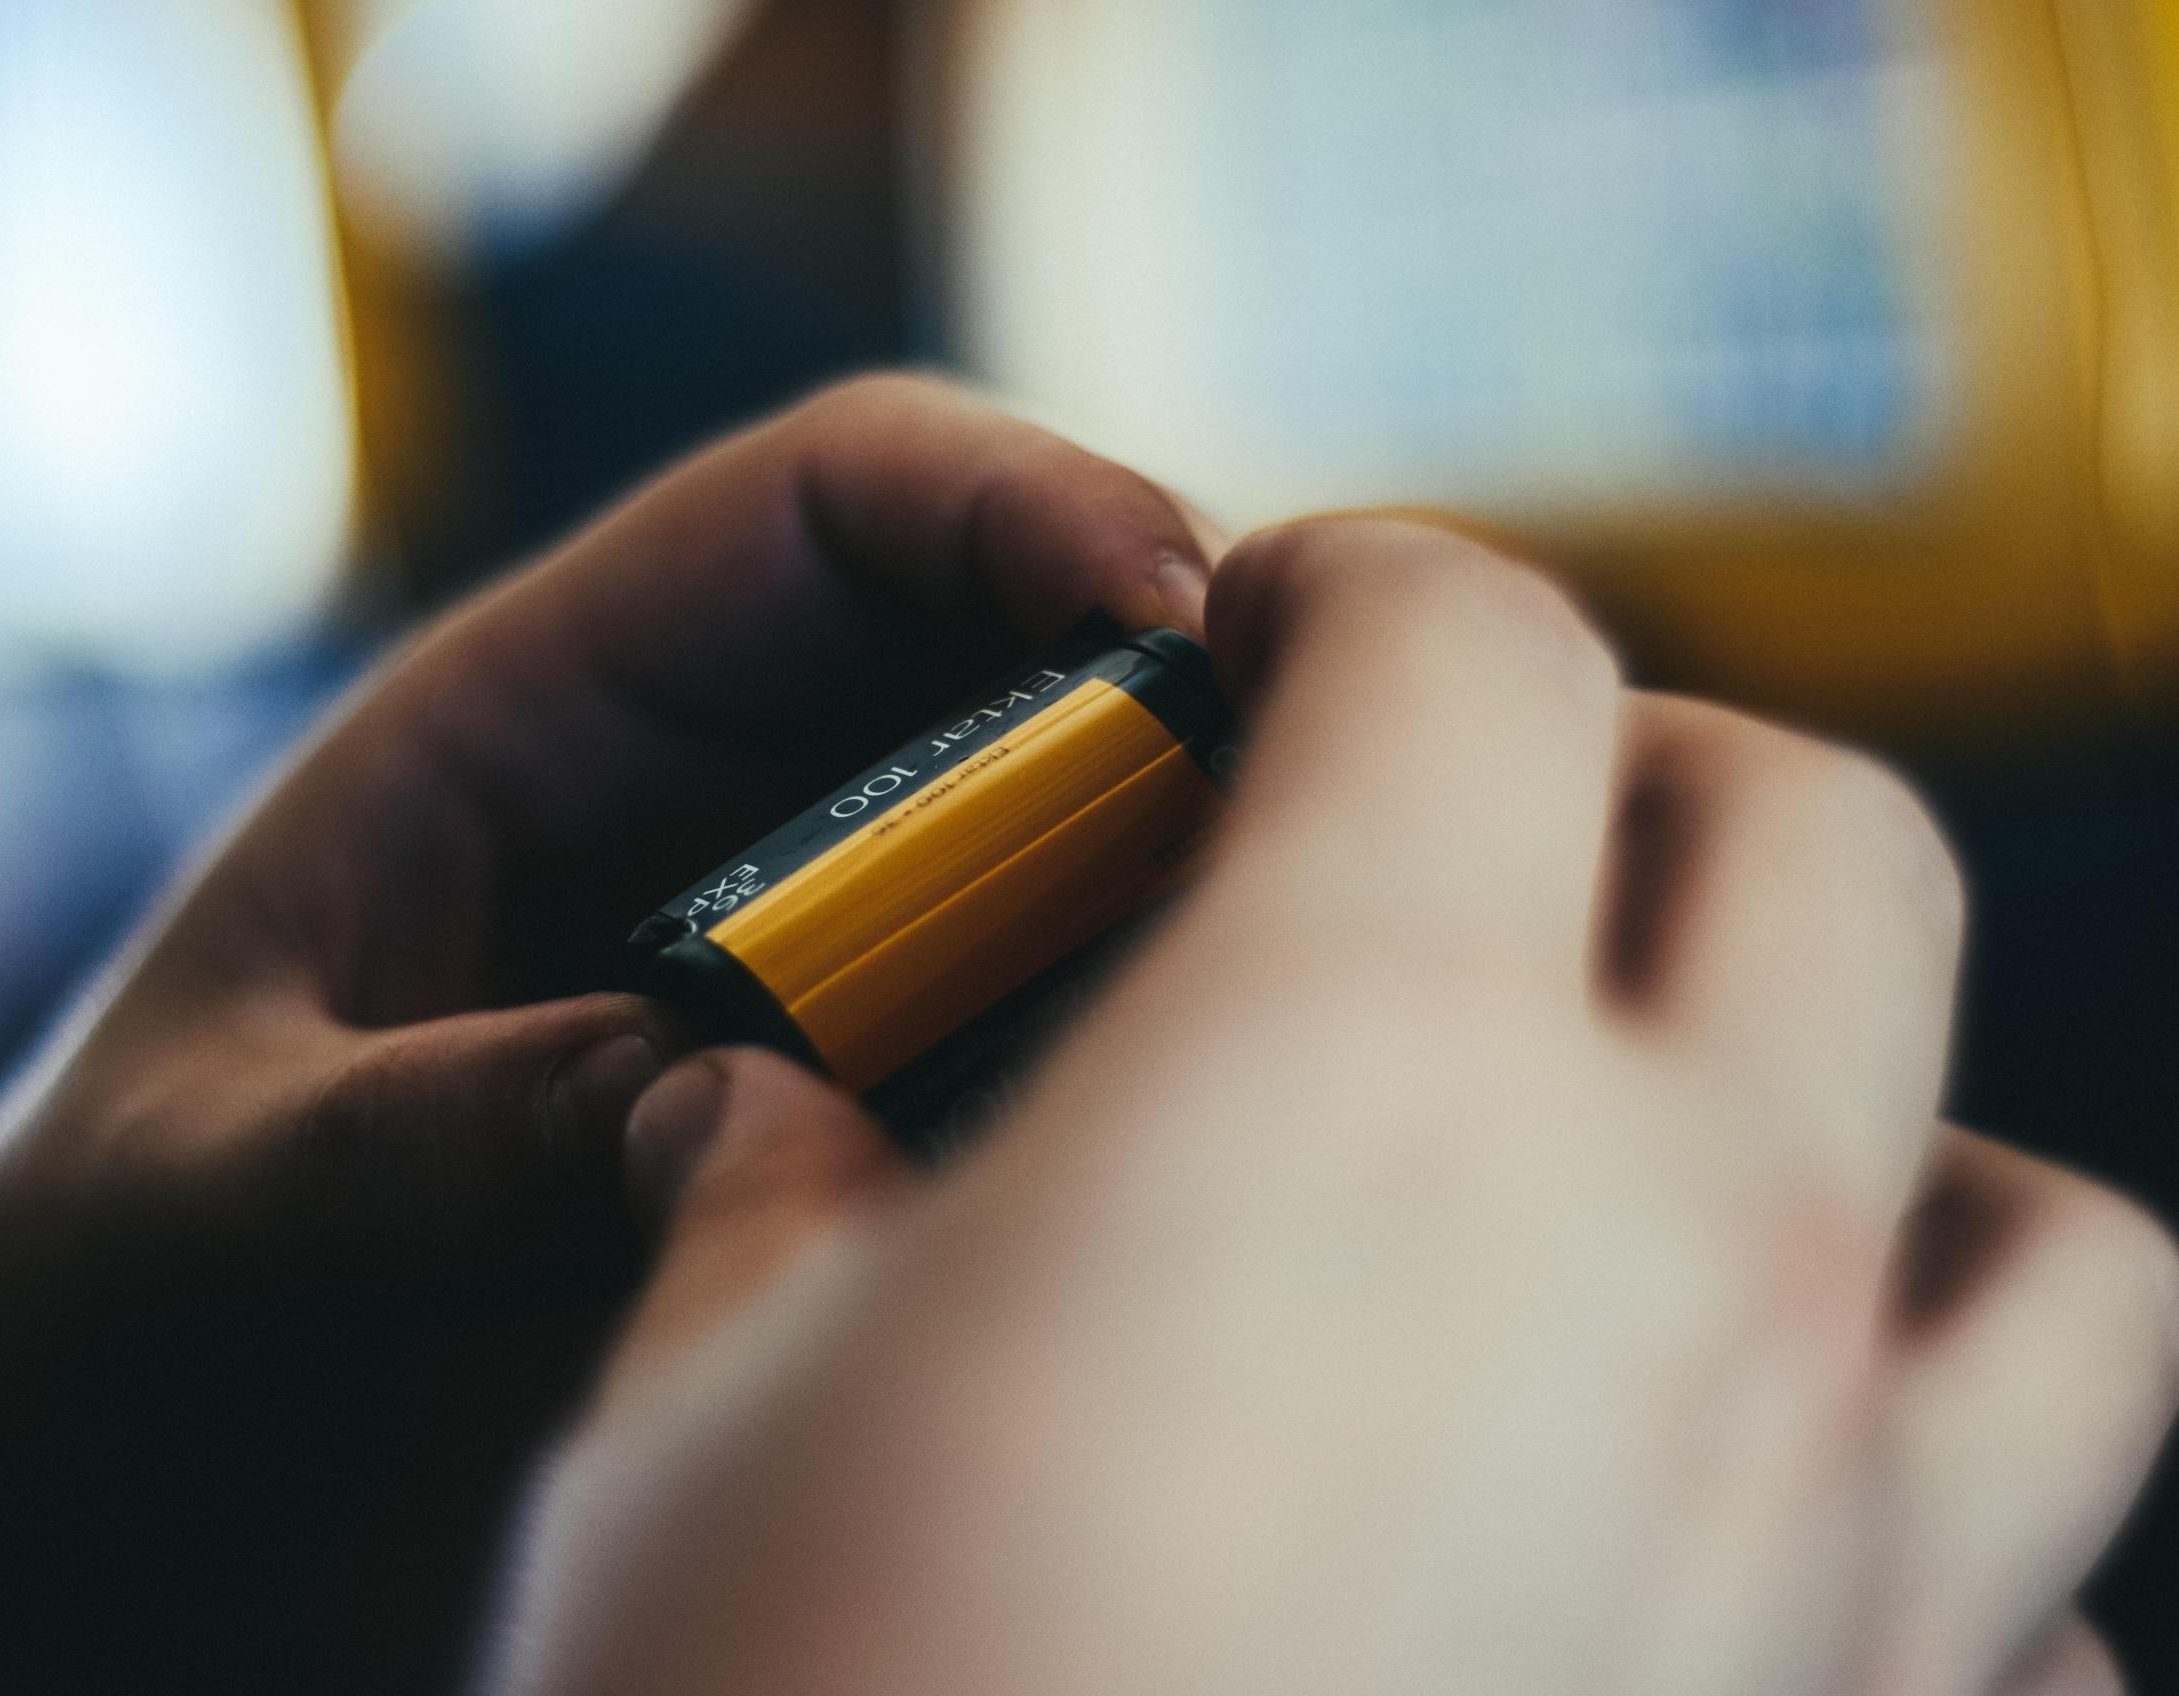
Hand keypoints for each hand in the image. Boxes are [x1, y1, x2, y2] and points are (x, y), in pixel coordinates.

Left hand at [0, 376, 1219, 1695]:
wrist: (94, 1498)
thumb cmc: (101, 1309)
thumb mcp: (219, 1200)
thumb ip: (444, 1128)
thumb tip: (715, 1088)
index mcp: (524, 725)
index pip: (827, 504)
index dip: (1020, 502)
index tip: (1178, 610)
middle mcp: (697, 819)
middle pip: (1002, 655)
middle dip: (1171, 695)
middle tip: (1317, 817)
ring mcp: (794, 977)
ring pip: (1062, 855)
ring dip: (1184, 887)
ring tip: (1285, 996)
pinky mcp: (842, 1132)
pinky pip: (1036, 1049)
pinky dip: (1127, 1064)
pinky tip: (1172, 1152)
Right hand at [495, 518, 2178, 1695]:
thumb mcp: (690, 1406)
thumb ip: (771, 1192)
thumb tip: (764, 1107)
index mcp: (1366, 1075)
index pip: (1470, 647)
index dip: (1360, 594)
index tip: (1270, 640)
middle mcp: (1688, 1279)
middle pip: (1824, 852)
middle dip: (1647, 789)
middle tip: (1457, 861)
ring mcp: (1844, 1575)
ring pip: (2056, 1248)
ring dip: (1887, 1163)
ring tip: (1677, 1211)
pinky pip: (2042, 1635)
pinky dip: (1937, 1560)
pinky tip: (1725, 1588)